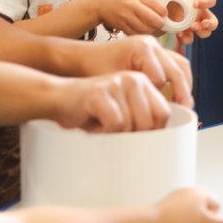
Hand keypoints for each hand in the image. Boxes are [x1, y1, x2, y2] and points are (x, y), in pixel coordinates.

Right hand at [53, 71, 171, 131]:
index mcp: (143, 83)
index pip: (163, 112)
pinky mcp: (100, 92)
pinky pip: (115, 123)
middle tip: (117, 135)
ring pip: (131, 124)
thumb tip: (159, 143)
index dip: (154, 131)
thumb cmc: (92, 111)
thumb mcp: (123, 113)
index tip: (141, 140)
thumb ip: (141, 119)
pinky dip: (105, 133)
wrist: (59, 98)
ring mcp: (117, 83)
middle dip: (134, 136)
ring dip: (116, 135)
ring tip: (103, 127)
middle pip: (149, 121)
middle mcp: (133, 79)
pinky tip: (95, 127)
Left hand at [76, 35, 193, 106]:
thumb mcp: (113, 83)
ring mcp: (155, 46)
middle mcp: (152, 44)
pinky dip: (179, 79)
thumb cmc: (94, 68)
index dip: (157, 96)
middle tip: (186, 108)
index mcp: (141, 48)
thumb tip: (147, 113)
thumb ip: (132, 95)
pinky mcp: (155, 51)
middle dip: (183, 91)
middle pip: (177, 68)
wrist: (84, 57)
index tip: (154, 111)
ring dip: (185, 84)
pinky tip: (179, 93)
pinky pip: (175, 63)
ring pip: (181, 64)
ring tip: (186, 103)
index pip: (160, 77)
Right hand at [88, 0, 167, 34]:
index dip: (163, 10)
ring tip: (153, 27)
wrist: (98, 3)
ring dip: (151, 29)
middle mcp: (130, 5)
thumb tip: (163, 1)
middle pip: (151, 17)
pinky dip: (141, 33)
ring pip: (143, 27)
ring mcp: (124, 16)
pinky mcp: (120, 25)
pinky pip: (134, 32)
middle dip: (160, 22)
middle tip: (162, 23)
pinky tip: (143, 30)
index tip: (165, 14)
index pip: (155, 3)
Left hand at [151, 188, 222, 222]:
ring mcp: (178, 196)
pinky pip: (181, 210)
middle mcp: (190, 191)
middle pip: (205, 205)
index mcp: (201, 192)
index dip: (214, 216)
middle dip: (203, 217)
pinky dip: (181, 218)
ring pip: (193, 208)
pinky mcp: (168, 203)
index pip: (217, 203)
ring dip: (192, 217)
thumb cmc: (175, 220)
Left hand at [163, 0, 217, 46]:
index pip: (211, 1)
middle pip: (214, 21)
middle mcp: (202, 14)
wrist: (165, 5)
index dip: (206, 3)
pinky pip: (190, 39)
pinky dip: (185, 38)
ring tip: (193, 28)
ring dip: (202, 32)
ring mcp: (195, 24)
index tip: (194, 4)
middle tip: (203, 24)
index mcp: (202, 1)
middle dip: (211, 24)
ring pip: (206, 33)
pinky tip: (178, 34)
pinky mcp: (186, 33)